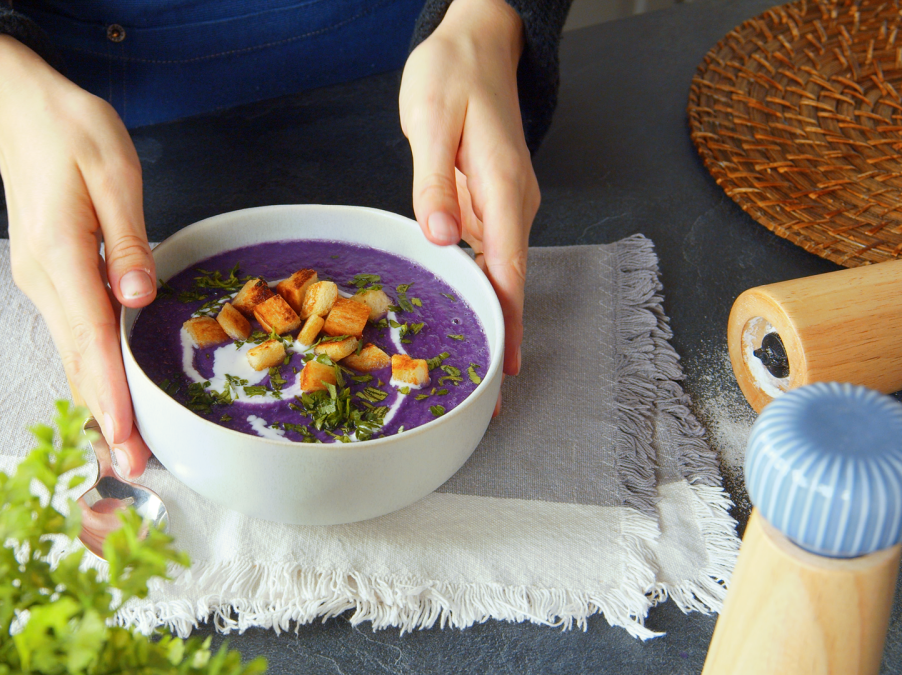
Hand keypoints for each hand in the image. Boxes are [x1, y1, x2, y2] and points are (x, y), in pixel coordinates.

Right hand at [0, 35, 152, 478]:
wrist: (20, 112)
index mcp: (62, 253)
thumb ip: (127, 238)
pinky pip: (69, 338)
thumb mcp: (113, 171)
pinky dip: (87, 374)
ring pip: (69, 355)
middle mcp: (42, 280)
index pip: (91, 338)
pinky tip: (107, 401)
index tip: (127, 438)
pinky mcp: (45, 280)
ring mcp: (38, 283)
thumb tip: (137, 297)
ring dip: (95, 404)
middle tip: (132, 469)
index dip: (110, 393)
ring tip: (122, 451)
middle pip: (76, 361)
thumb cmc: (73, 133)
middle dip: (104, 417)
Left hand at [400, 0, 538, 380]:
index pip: (508, 266)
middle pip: (509, 280)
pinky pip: (486, 252)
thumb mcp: (429, 120)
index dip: (510, 321)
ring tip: (471, 366)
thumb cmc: (452, 76)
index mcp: (500, 185)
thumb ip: (433, 179)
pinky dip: (477, 285)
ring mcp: (503, 203)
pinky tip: (461, 312)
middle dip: (502, 335)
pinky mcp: (489, 201)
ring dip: (488, 315)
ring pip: (498, 270)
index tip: (507, 369)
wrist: (477, 43)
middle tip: (487, 394)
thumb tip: (442, 235)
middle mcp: (511, 201)